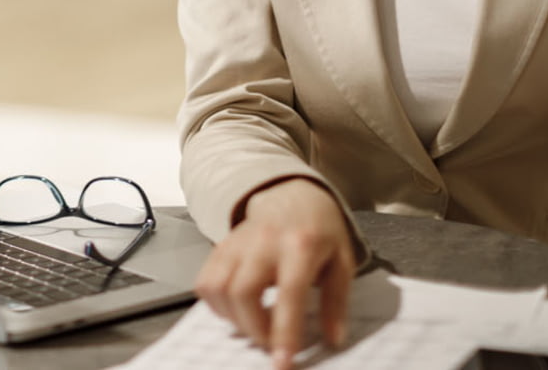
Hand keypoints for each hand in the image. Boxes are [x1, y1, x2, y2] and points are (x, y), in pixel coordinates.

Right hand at [194, 178, 354, 369]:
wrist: (292, 195)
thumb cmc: (319, 230)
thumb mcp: (342, 262)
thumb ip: (337, 302)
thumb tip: (333, 339)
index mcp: (301, 244)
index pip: (289, 292)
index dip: (284, 330)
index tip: (282, 361)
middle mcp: (264, 242)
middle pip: (243, 292)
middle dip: (254, 329)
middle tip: (271, 342)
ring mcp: (237, 242)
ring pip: (218, 288)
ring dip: (233, 319)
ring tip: (254, 326)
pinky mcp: (220, 246)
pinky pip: (205, 282)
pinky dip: (216, 305)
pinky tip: (237, 310)